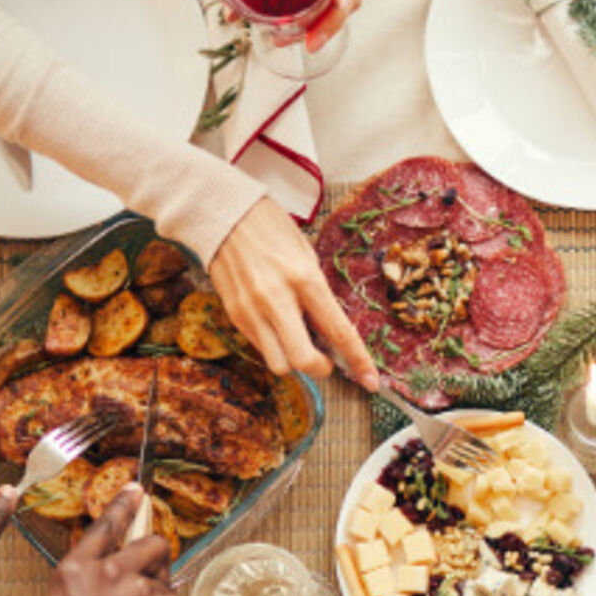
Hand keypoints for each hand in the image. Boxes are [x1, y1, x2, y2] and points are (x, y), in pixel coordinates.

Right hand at [37, 486, 189, 595]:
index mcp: (74, 572)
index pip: (105, 527)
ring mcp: (142, 589)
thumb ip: (93, 587)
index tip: (137, 489)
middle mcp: (108, 572)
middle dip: (156, 563)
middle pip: (153, 545)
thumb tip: (123, 573)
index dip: (124, 506)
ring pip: (167, 582)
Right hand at [209, 196, 377, 386]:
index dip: (358, 361)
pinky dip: (275, 346)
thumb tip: (331, 332)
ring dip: (295, 362)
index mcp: (305, 280)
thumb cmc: (273, 230)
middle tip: (328, 361)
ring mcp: (252, 310)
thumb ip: (319, 296)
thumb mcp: (307, 256)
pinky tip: (279, 328)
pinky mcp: (234, 314)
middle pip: (303, 360)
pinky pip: (260, 348)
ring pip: (278, 364)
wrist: (224, 214)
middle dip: (322, 369)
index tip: (371, 381)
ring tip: (299, 342)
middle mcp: (277, 299)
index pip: (338, 332)